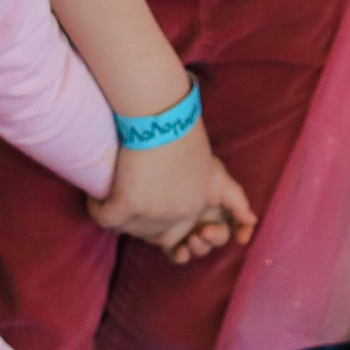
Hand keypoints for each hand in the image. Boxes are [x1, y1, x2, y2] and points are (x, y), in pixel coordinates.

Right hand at [89, 131, 258, 261]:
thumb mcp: (215, 169)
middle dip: (135, 224)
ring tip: (109, 199)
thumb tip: (254, 222)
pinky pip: (106, 218)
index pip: (174, 236)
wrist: (163, 113)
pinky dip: (98, 210)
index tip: (142, 211)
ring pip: (125, 228)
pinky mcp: (128, 203)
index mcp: (197, 207)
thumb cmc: (185, 133)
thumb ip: (232, 196)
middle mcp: (178, 214)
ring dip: (116, 216)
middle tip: (123, 204)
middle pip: (149, 235)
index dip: (156, 227)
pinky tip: (96, 200)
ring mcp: (153, 212)